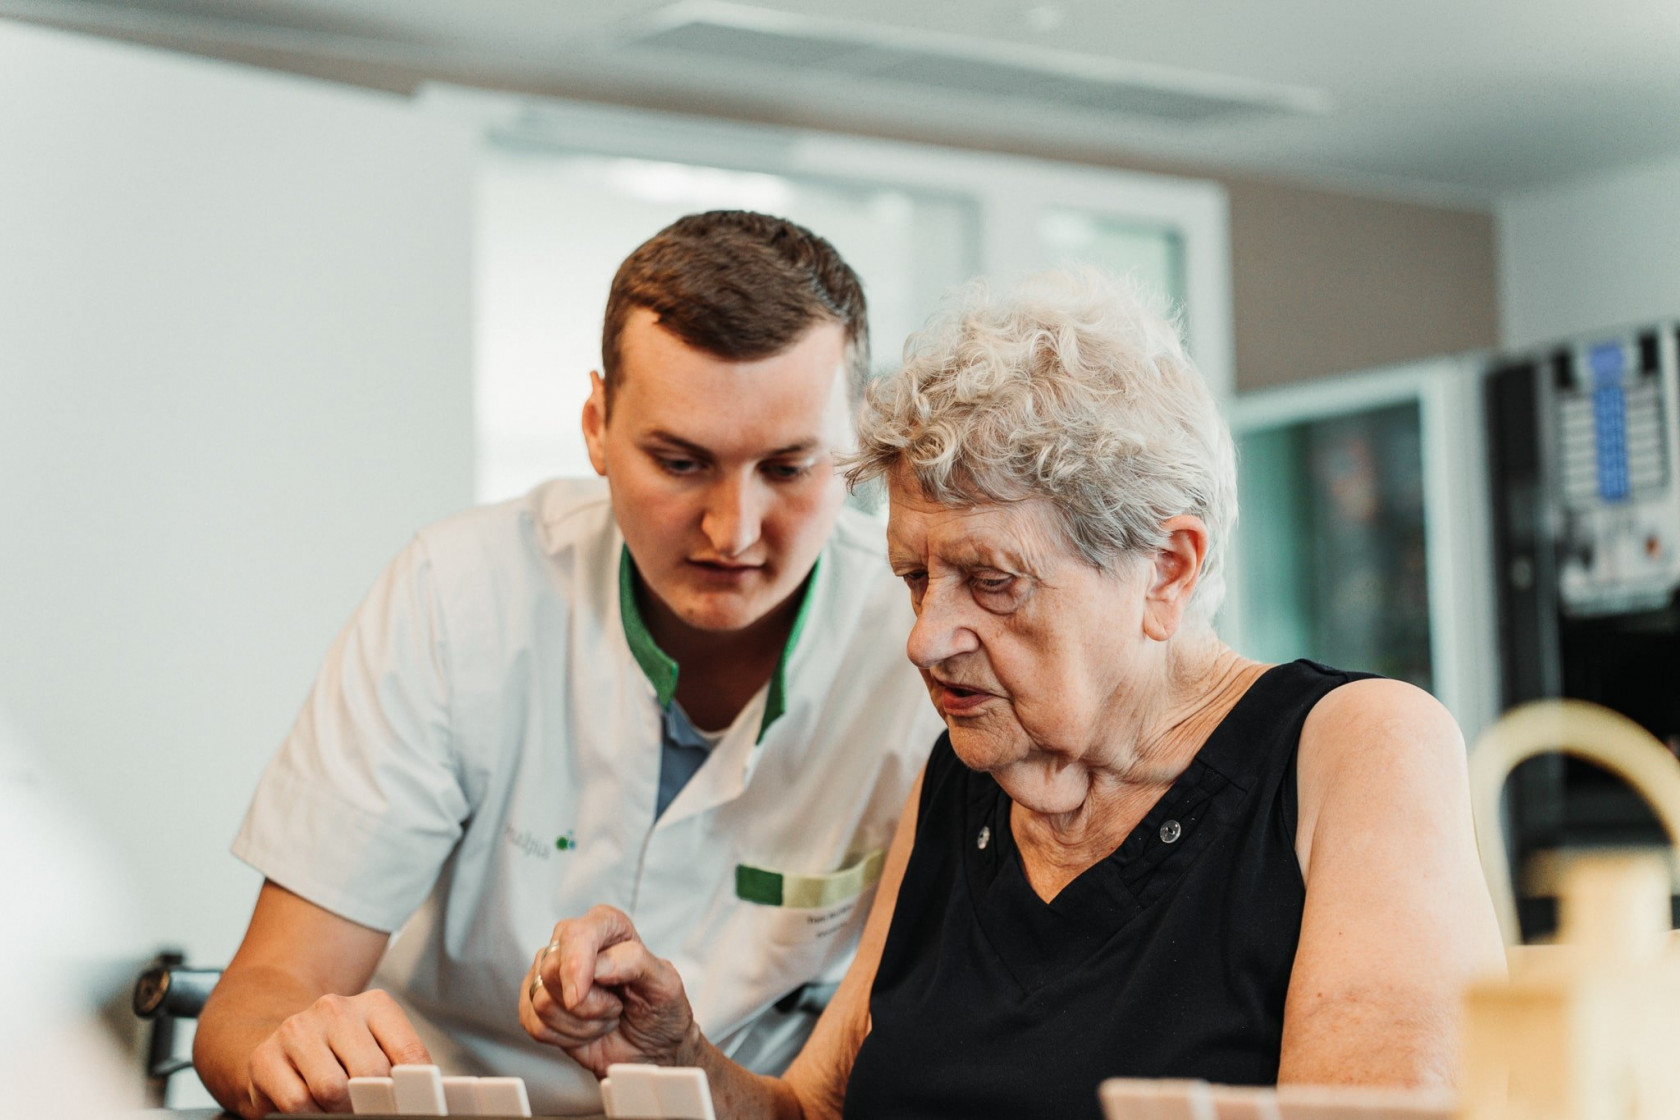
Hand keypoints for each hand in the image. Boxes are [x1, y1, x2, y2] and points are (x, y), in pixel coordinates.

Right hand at [245, 990, 430, 1114]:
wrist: (285, 1043)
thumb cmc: (343, 1053)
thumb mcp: (378, 1049)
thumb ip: (402, 1066)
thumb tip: (432, 1097)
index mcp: (375, 1005)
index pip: (409, 1053)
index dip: (416, 1091)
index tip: (417, 1108)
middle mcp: (335, 1009)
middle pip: (371, 1073)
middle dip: (375, 1103)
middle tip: (373, 1110)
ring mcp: (298, 1029)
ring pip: (332, 1089)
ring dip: (339, 1111)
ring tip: (340, 1108)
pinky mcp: (265, 1056)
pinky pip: (297, 1103)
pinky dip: (310, 1115)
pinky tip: (313, 1108)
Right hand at [519, 904, 698, 1076]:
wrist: (651, 1048)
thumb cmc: (660, 1011)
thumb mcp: (665, 984)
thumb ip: (636, 963)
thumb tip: (599, 965)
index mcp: (608, 926)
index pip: (577, 934)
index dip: (575, 966)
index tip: (580, 996)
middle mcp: (575, 945)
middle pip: (552, 970)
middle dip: (588, 1004)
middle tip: (615, 1007)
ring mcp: (552, 974)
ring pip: (542, 1001)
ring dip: (582, 1024)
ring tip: (605, 1018)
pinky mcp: (537, 1004)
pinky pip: (535, 1025)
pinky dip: (565, 1038)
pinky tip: (587, 1031)